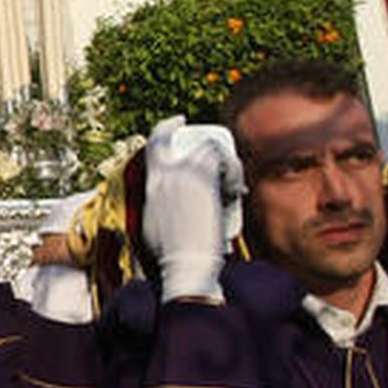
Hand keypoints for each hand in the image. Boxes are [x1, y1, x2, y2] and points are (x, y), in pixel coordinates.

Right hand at [142, 116, 244, 301]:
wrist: (185, 266)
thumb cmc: (172, 256)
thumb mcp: (152, 227)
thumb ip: (156, 205)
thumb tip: (164, 199)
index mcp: (151, 184)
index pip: (154, 142)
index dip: (167, 126)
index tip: (179, 121)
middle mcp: (165, 175)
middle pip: (187, 140)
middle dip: (207, 146)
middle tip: (222, 162)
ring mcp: (184, 177)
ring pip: (209, 149)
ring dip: (225, 163)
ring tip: (232, 186)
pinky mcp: (204, 182)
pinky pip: (224, 162)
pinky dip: (233, 173)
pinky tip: (236, 192)